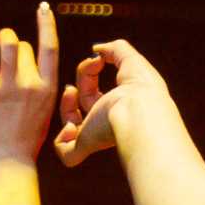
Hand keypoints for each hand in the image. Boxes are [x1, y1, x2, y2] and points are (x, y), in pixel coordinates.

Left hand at [0, 5, 62, 173]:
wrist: (8, 158)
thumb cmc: (24, 133)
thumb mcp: (42, 107)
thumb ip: (36, 81)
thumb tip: (20, 52)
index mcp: (48, 88)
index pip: (50, 48)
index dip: (46, 24)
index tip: (43, 8)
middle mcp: (31, 85)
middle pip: (23, 47)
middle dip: (15, 49)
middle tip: (9, 65)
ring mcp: (10, 89)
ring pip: (8, 45)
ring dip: (2, 39)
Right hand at [50, 29, 145, 163]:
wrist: (141, 110)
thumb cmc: (142, 87)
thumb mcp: (130, 60)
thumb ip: (114, 49)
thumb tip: (97, 50)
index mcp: (119, 104)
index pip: (96, 92)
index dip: (89, 74)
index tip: (96, 60)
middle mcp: (108, 120)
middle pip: (84, 104)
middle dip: (80, 84)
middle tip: (87, 69)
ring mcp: (96, 135)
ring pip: (72, 128)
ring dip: (66, 108)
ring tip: (71, 92)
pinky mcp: (87, 144)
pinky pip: (67, 154)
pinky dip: (62, 140)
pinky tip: (71, 125)